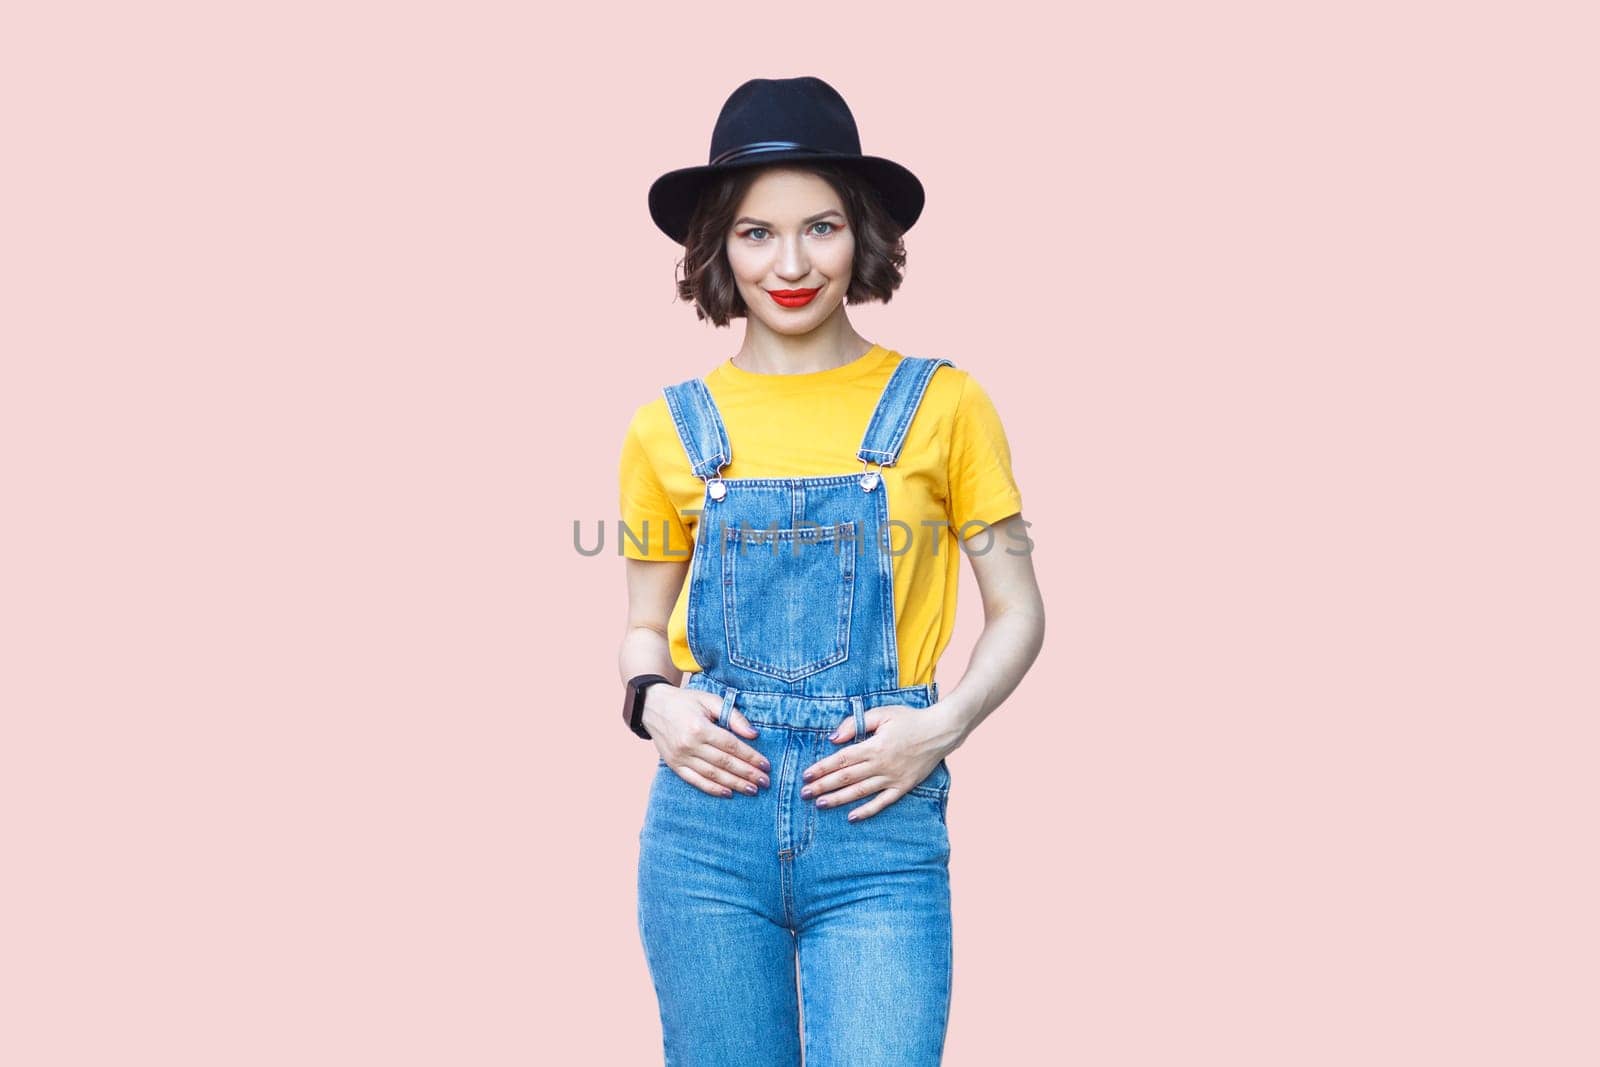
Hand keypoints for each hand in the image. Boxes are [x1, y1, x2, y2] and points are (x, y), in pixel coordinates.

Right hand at [643, 685, 771, 798]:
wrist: (652, 706)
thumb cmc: (686, 701)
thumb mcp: (710, 700)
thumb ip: (733, 716)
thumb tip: (754, 734)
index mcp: (700, 727)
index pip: (731, 746)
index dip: (750, 757)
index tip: (766, 766)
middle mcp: (689, 745)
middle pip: (724, 763)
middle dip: (747, 774)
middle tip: (765, 782)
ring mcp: (681, 757)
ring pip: (712, 775)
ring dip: (734, 784)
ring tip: (752, 790)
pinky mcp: (674, 765)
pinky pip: (695, 781)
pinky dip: (712, 789)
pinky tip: (727, 793)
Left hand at [799, 703, 958, 821]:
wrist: (940, 731)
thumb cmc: (909, 720)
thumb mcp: (882, 714)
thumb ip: (856, 724)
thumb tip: (833, 738)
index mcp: (874, 746)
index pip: (841, 760)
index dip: (822, 768)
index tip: (806, 775)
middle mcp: (881, 765)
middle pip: (846, 778)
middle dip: (823, 786)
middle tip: (805, 793)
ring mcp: (892, 778)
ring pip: (860, 792)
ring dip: (839, 799)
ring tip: (821, 804)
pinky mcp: (903, 787)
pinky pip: (882, 802)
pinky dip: (867, 810)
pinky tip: (852, 817)